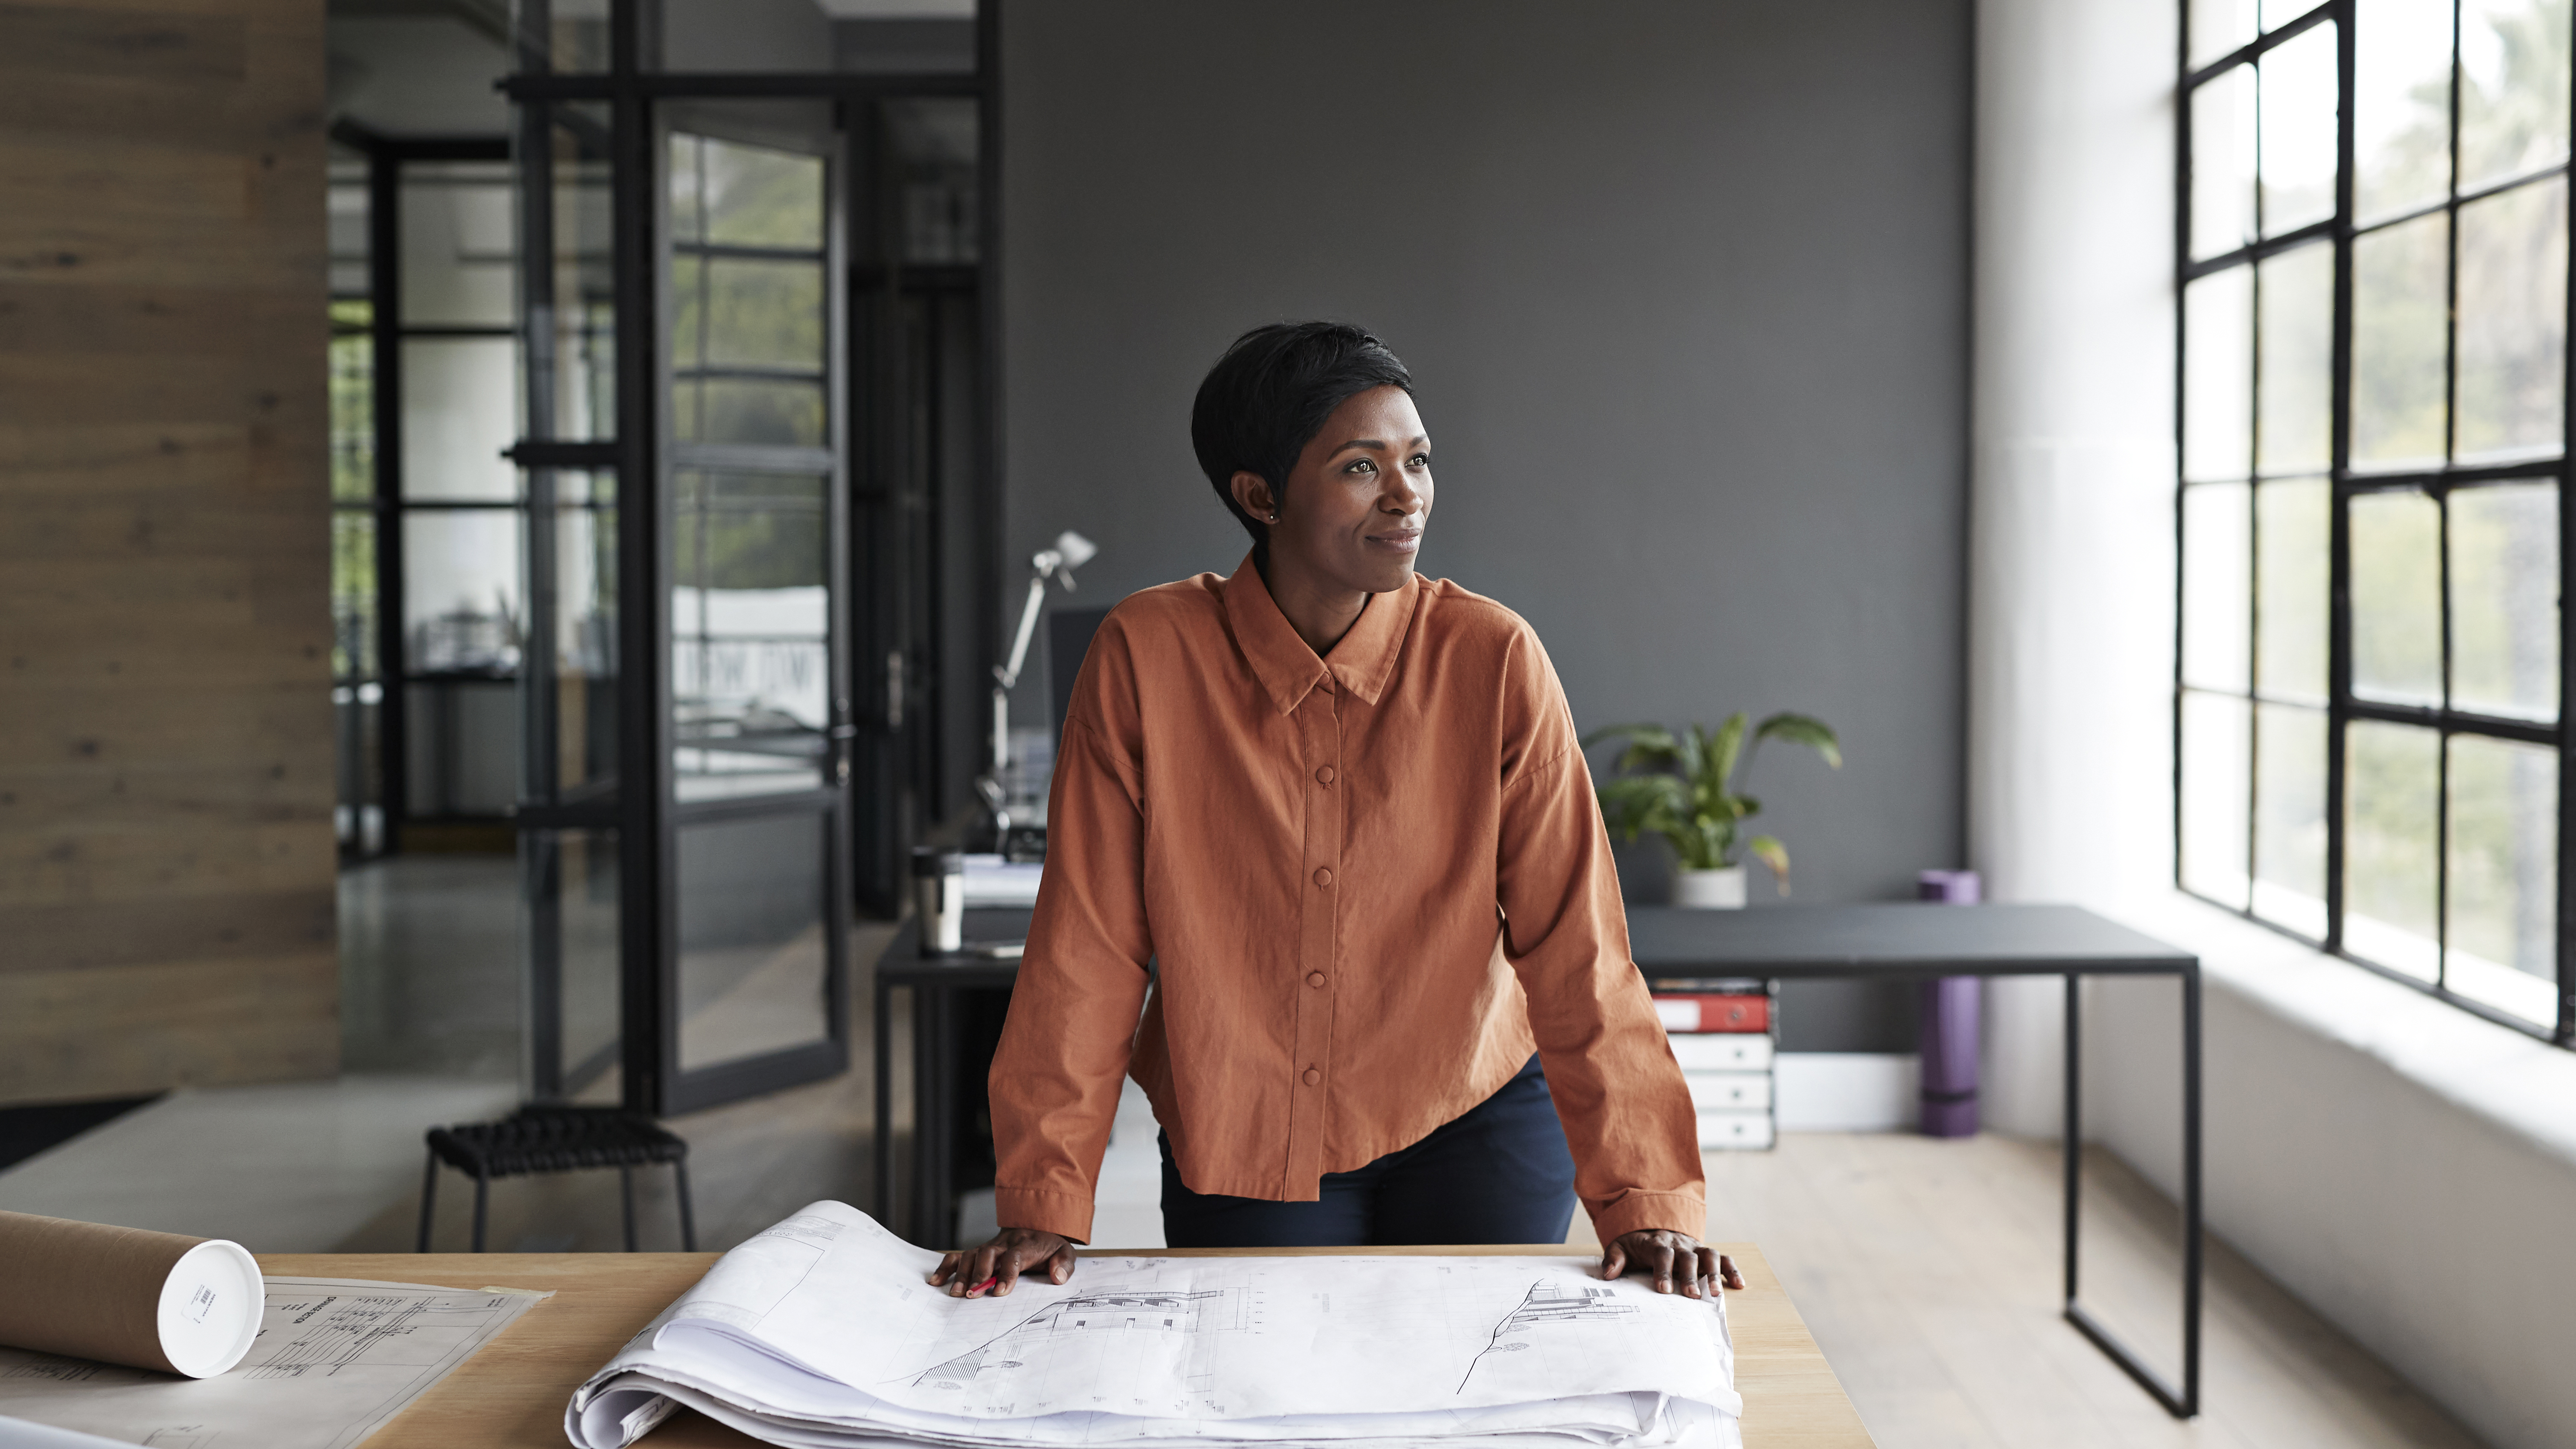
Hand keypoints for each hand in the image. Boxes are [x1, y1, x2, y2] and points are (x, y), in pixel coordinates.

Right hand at [927, 1227, 1076, 1297]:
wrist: (1038, 1227)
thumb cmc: (1050, 1247)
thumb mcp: (1065, 1253)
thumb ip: (1064, 1265)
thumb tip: (1058, 1277)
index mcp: (1027, 1244)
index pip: (1016, 1256)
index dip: (1008, 1273)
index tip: (1001, 1292)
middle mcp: (1005, 1242)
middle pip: (989, 1253)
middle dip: (980, 1274)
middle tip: (973, 1294)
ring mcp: (990, 1246)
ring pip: (972, 1254)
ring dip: (962, 1273)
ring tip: (957, 1294)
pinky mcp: (979, 1251)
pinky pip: (959, 1255)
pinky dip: (946, 1267)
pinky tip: (936, 1281)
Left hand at [1599, 1230, 1742, 1298]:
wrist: (1653, 1226)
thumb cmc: (1637, 1245)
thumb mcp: (1620, 1247)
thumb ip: (1614, 1259)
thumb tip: (1608, 1275)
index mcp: (1657, 1243)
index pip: (1661, 1254)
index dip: (1663, 1270)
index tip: (1663, 1289)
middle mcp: (1679, 1244)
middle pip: (1687, 1257)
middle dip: (1689, 1275)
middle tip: (1691, 1295)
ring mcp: (1695, 1248)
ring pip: (1708, 1256)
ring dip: (1713, 1274)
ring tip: (1715, 1293)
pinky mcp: (1707, 1252)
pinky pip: (1723, 1258)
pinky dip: (1732, 1270)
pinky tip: (1738, 1284)